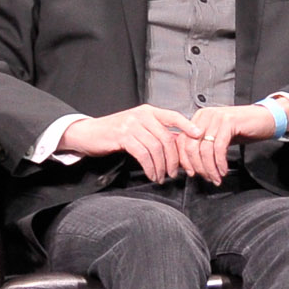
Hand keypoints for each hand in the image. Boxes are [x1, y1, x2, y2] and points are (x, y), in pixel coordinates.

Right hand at [63, 103, 206, 182]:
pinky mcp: (123, 136)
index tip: (199, 136)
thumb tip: (176, 147)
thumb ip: (154, 132)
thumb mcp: (137, 127)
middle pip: (166, 138)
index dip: (188, 125)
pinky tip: (152, 175)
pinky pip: (144, 154)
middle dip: (174, 158)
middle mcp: (142, 115)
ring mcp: (132, 124)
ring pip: (156, 148)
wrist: (88, 133)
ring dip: (162, 166)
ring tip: (162, 177)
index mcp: (148, 111)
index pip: (173, 116)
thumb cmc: (114, 133)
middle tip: (174, 172)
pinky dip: (151, 168)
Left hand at [175, 102, 287, 181]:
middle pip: (191, 146)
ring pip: (205, 149)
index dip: (185, 160)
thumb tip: (191, 164)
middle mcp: (205, 115)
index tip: (192, 173)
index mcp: (199, 118)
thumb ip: (204, 145)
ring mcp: (217, 117)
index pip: (182, 141)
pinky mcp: (229, 122)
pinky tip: (223, 170)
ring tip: (216, 177)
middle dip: (198, 167)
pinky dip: (220, 162)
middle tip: (207, 178)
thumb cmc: (243, 128)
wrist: (265, 119)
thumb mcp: (219, 135)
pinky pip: (219, 148)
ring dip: (210, 168)